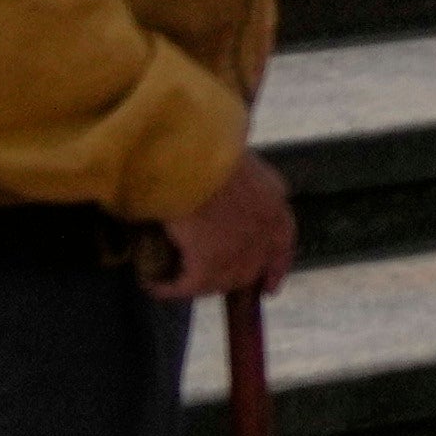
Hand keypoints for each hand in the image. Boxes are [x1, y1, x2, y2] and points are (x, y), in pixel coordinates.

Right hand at [143, 156, 300, 300]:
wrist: (191, 154)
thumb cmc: (205, 147)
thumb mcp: (235, 162)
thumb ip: (240, 183)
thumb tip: (222, 196)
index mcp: (275, 201)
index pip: (282, 245)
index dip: (275, 269)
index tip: (269, 288)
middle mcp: (265, 230)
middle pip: (251, 269)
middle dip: (231, 279)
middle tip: (204, 281)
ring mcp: (241, 249)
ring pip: (221, 281)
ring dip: (197, 284)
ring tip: (173, 281)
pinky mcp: (210, 262)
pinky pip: (188, 286)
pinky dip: (169, 288)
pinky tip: (153, 284)